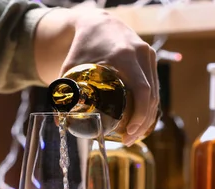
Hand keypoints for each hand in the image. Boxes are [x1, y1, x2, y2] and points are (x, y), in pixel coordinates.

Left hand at [62, 8, 158, 143]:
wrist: (98, 22)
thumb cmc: (82, 46)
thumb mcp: (69, 67)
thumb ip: (63, 93)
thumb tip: (58, 123)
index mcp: (124, 56)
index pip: (142, 90)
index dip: (140, 114)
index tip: (130, 132)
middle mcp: (141, 54)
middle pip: (151, 95)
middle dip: (143, 122)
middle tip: (129, 140)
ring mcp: (149, 55)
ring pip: (156, 92)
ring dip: (148, 116)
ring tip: (133, 135)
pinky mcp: (150, 58)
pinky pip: (154, 86)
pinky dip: (149, 105)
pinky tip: (140, 120)